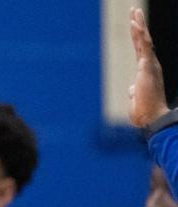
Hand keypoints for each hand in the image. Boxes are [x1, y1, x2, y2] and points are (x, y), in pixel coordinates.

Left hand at [128, 6, 169, 127]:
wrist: (151, 117)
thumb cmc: (144, 112)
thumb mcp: (137, 99)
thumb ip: (135, 92)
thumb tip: (133, 90)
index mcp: (146, 70)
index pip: (141, 49)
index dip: (137, 37)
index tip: (135, 24)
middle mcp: (149, 64)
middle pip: (143, 40)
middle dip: (139, 25)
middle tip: (134, 11)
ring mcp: (149, 64)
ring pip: (144, 40)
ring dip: (139, 25)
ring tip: (134, 11)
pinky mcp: (147, 66)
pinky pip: (144, 46)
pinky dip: (140, 34)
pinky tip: (136, 23)